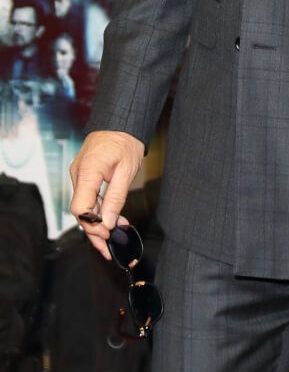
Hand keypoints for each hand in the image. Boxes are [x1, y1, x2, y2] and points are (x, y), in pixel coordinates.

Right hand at [70, 130, 144, 259]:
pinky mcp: (84, 177)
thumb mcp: (126, 170)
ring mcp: (80, 176)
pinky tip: (112, 221)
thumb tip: (109, 223)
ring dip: (97, 223)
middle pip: (80, 212)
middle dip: (94, 231)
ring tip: (114, 239)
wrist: (121, 122)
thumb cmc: (125, 141)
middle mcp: (79, 175)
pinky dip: (98, 211)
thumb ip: (116, 197)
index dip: (92, 224)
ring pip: (84, 207)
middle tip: (110, 248)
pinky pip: (88, 199)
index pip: (80, 207)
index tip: (108, 233)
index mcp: (88, 171)